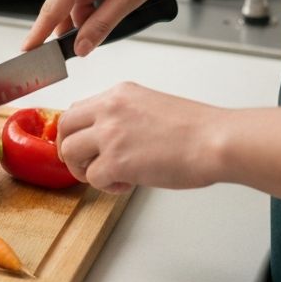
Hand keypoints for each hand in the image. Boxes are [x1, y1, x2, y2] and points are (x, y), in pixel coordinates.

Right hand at [22, 0, 188, 54]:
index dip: (38, 34)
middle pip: (66, 7)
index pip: (51, 11)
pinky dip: (98, 0)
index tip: (27, 50)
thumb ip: (101, 27)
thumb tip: (81, 47)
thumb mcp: (127, 0)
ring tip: (123, 10)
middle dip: (78, 26)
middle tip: (94, 41)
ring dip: (93, 12)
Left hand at [57, 82, 222, 192]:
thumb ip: (123, 116)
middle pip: (64, 127)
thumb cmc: (196, 129)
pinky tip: (126, 185)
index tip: (80, 145)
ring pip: (70, 152)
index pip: (77, 110)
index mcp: (119, 94)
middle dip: (69, 150)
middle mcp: (109, 109)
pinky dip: (106, 187)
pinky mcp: (116, 161)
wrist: (216, 141)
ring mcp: (110, 134)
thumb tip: (108, 138)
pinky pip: (93, 178)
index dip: (75, 132)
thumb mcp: (151, 106)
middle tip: (82, 165)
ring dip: (84, 170)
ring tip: (106, 176)